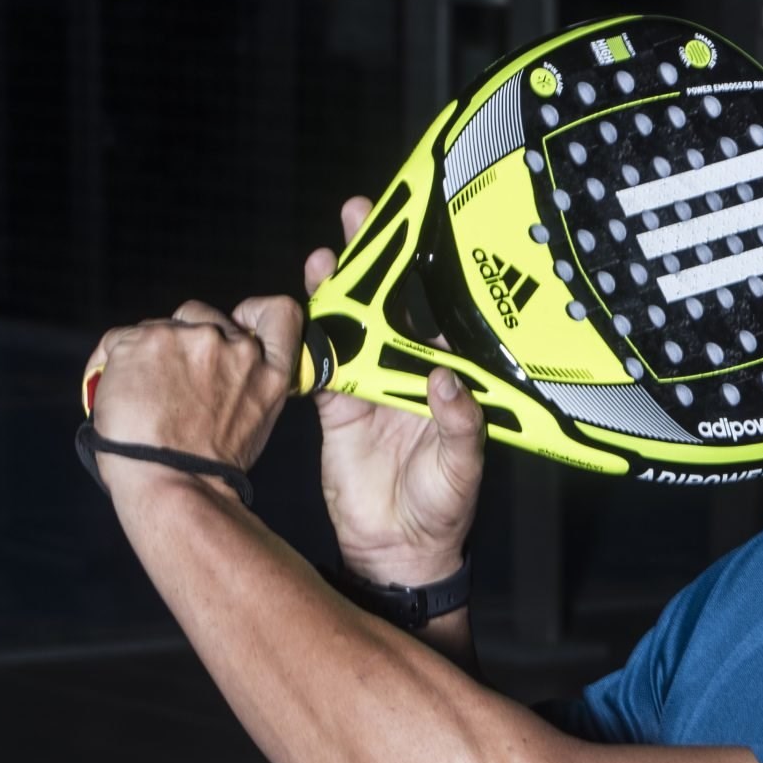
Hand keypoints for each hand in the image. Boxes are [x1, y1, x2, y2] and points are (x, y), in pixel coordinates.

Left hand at [83, 297, 300, 488]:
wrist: (172, 483)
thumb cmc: (205, 469)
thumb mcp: (251, 422)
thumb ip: (242, 383)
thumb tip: (212, 370)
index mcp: (269, 373)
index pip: (280, 315)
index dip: (255, 313)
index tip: (238, 326)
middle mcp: (236, 349)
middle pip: (203, 317)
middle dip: (183, 343)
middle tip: (168, 384)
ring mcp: (192, 339)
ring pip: (159, 327)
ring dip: (146, 354)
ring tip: (138, 396)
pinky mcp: (147, 340)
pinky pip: (120, 338)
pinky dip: (111, 363)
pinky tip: (113, 392)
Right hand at [305, 196, 485, 586]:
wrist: (398, 548)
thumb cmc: (443, 509)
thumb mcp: (464, 468)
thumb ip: (460, 425)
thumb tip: (447, 381)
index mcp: (445, 382)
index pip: (436, 317)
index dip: (425, 275)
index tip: (415, 233)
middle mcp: (407, 374)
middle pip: (390, 307)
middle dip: (376, 259)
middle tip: (361, 214)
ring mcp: (370, 386)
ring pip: (351, 326)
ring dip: (337, 289)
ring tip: (324, 253)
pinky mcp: (337, 406)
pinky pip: (321, 365)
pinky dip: (308, 339)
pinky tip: (298, 308)